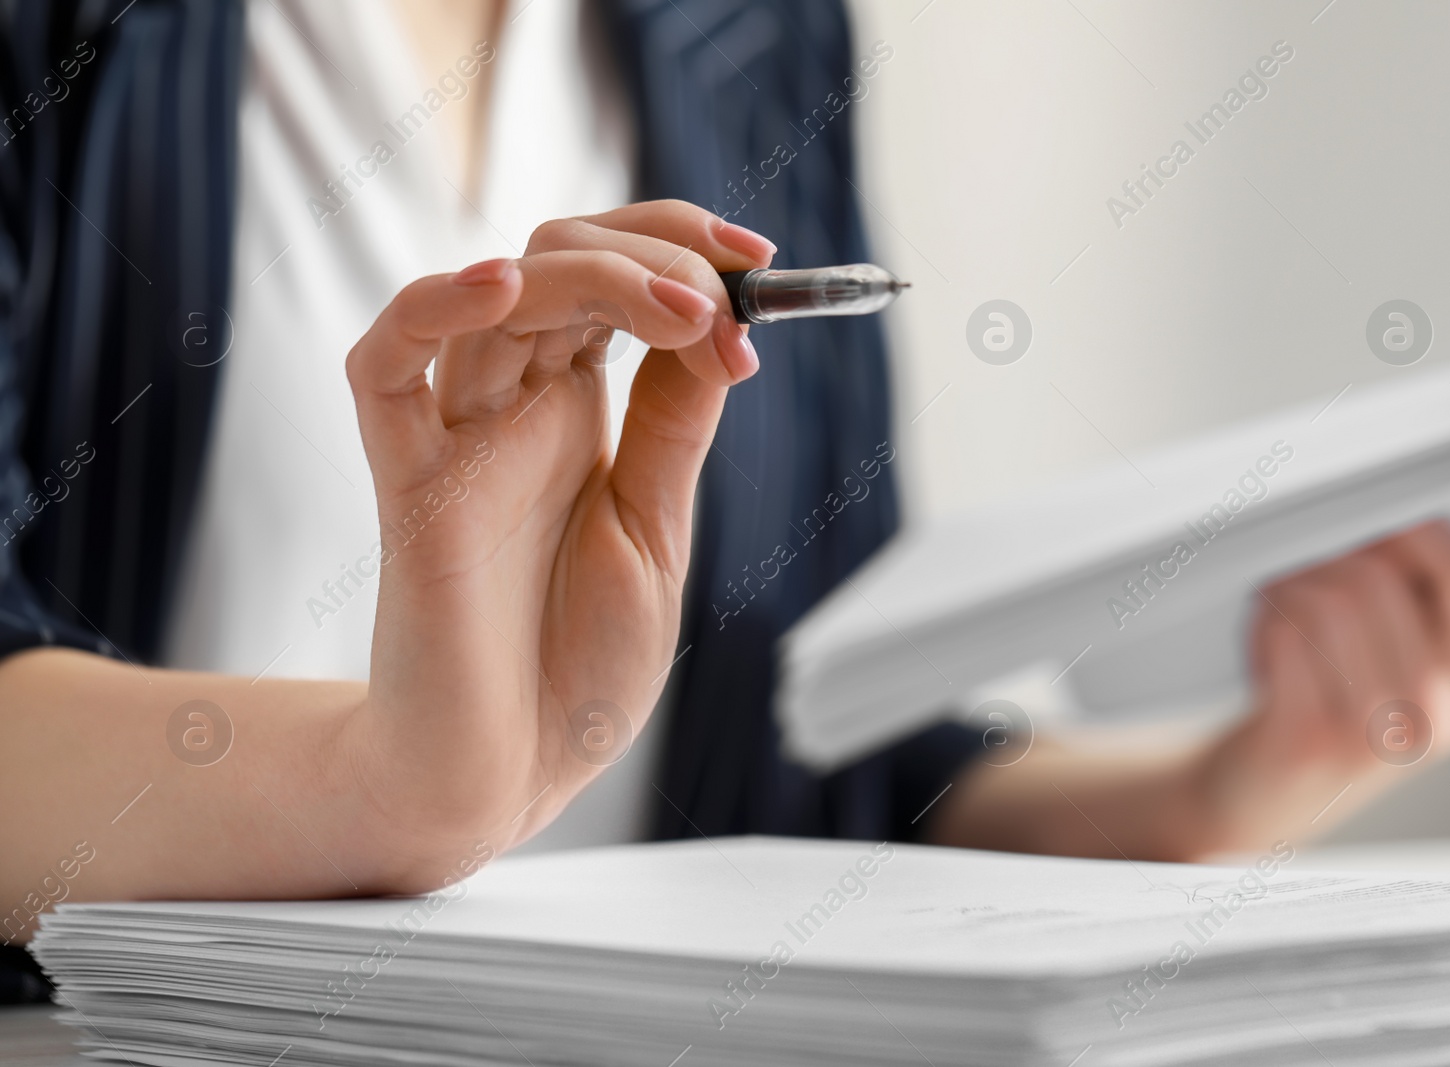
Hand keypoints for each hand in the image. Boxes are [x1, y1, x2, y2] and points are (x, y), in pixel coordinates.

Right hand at [341, 201, 774, 885]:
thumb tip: (717, 324)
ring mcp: (458, 437)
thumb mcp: (657, 532)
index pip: (616, 281)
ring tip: (681, 309)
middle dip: (656, 252)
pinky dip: (427, 312)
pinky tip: (496, 286)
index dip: (684, 249)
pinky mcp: (407, 484)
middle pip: (562, 262)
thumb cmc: (578, 666)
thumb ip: (671, 427)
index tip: (763, 263)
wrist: (510, 772)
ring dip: (594, 274)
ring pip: (497, 296)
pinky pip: (383, 371)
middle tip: (725, 300)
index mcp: (579, 415)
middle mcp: (515, 408)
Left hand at [1190, 520, 1449, 852]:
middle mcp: (1438, 715)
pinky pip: (1284, 633)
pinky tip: (1262, 647)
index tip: (1373, 518)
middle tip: (1298, 574)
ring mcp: (1375, 735)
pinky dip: (1262, 623)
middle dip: (1326, 559)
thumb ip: (1415, 604)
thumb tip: (1390, 510)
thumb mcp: (1395, 666)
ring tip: (1277, 608)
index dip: (1416, 528)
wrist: (1262, 795)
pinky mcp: (1309, 741)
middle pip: (1382, 577)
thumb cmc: (1326, 710)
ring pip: (1330, 599)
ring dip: (1288, 589)